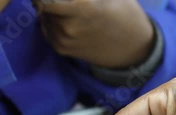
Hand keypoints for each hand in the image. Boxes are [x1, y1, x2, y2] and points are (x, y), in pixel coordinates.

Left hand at [35, 0, 154, 67]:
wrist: (133, 48)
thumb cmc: (124, 13)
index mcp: (82, 7)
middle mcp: (68, 25)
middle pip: (42, 3)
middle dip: (52, 0)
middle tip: (69, 3)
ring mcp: (64, 40)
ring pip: (43, 15)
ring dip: (51, 9)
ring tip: (70, 9)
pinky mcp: (62, 49)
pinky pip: (46, 28)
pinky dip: (52, 21)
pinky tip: (69, 20)